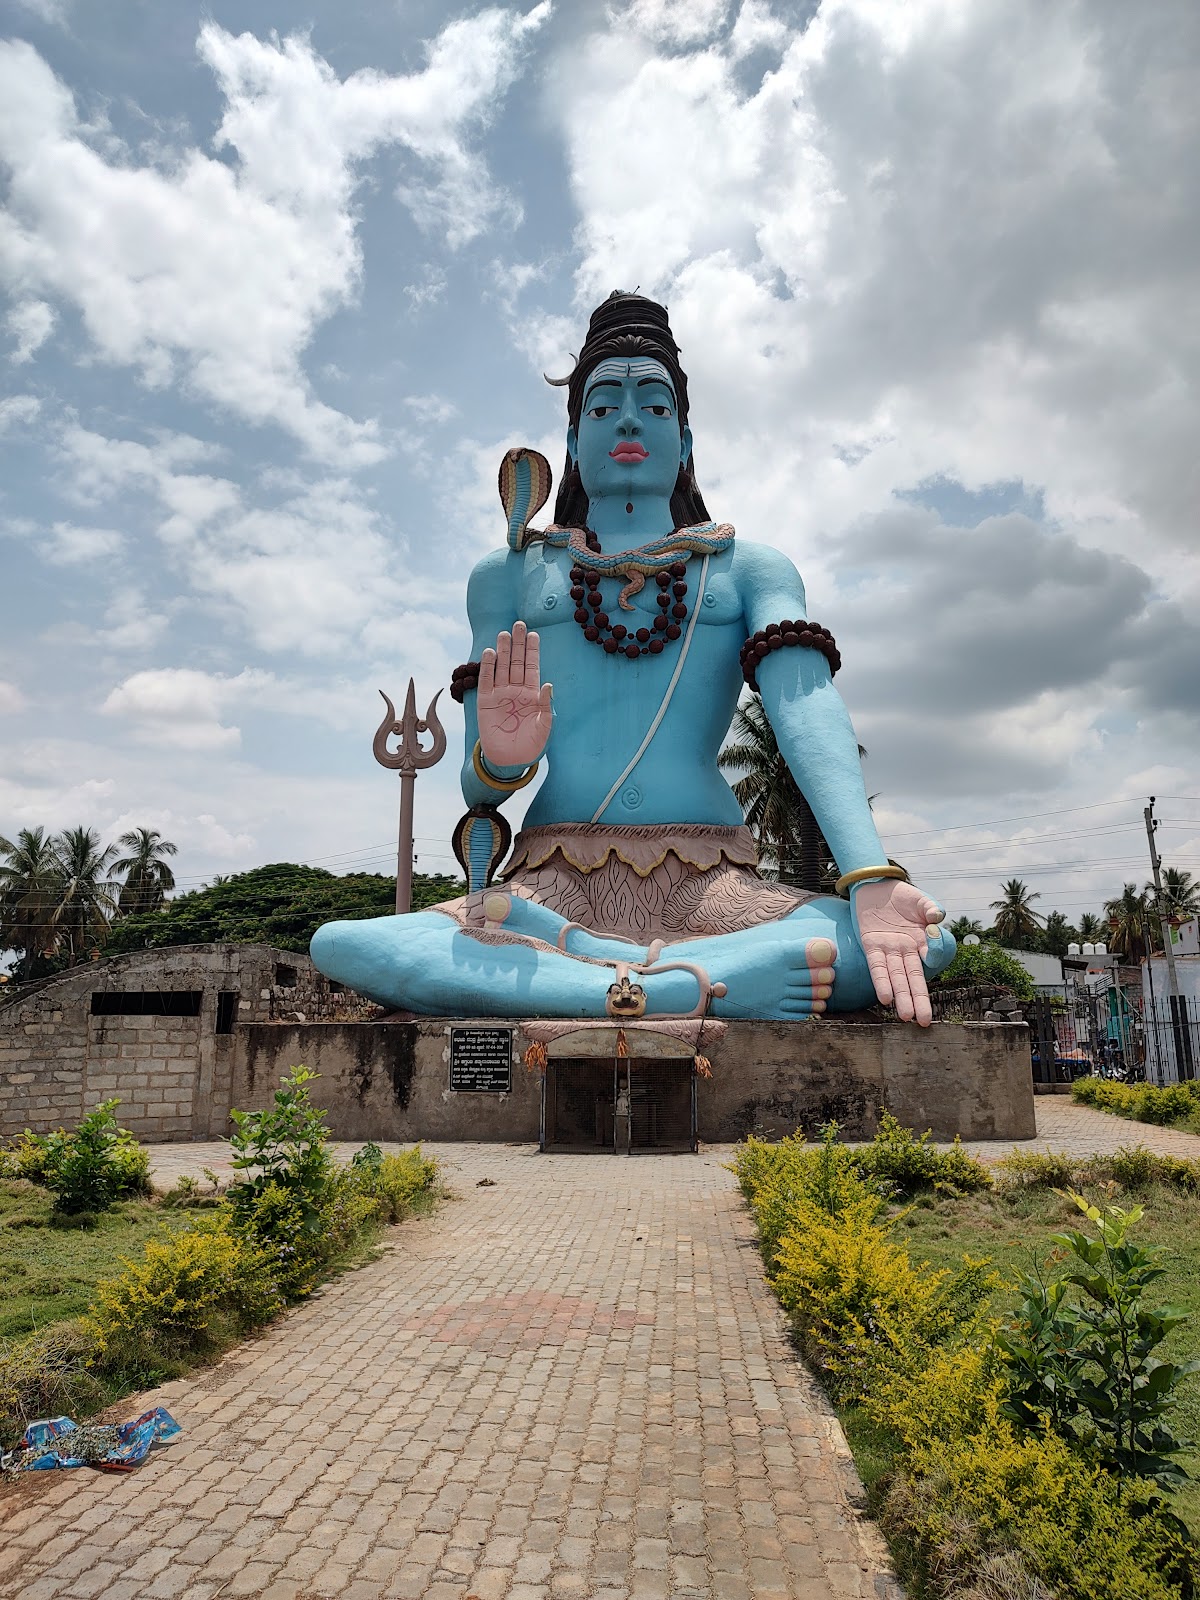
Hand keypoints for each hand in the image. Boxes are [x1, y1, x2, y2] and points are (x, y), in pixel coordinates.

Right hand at [477, 620, 552, 767]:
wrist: (510, 759)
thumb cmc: (531, 744)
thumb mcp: (544, 727)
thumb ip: (547, 707)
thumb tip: (549, 685)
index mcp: (532, 694)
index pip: (532, 667)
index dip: (532, 651)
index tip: (534, 634)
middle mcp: (516, 690)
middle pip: (516, 662)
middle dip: (518, 644)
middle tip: (519, 625)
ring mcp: (500, 694)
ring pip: (501, 667)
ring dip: (502, 651)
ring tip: (504, 634)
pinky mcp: (486, 702)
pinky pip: (486, 681)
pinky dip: (487, 668)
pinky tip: (489, 653)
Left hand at [851, 878, 945, 1026]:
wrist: (875, 885)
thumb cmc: (901, 896)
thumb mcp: (920, 900)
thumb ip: (930, 908)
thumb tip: (938, 916)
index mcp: (921, 941)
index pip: (930, 957)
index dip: (932, 957)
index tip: (931, 955)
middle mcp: (905, 950)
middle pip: (913, 978)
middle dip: (919, 999)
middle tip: (924, 1021)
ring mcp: (888, 950)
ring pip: (896, 978)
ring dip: (901, 997)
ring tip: (906, 1016)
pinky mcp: (870, 945)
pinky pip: (876, 967)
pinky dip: (881, 981)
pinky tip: (885, 998)